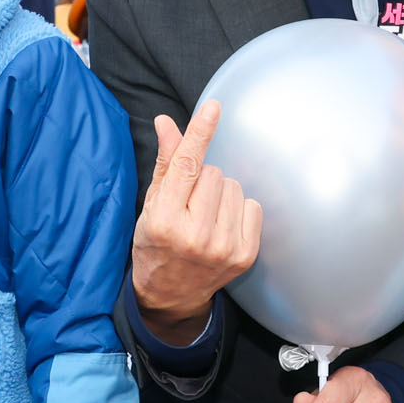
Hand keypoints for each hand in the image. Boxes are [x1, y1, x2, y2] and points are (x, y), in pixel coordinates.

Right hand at [131, 102, 262, 343]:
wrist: (170, 295)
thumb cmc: (156, 243)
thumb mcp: (151, 204)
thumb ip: (165, 163)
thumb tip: (166, 122)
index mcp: (164, 220)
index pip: (186, 166)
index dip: (199, 133)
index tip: (213, 107)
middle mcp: (194, 236)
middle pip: (214, 173)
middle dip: (202, 180)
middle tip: (189, 205)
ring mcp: (222, 248)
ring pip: (233, 187)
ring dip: (221, 194)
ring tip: (205, 217)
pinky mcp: (245, 255)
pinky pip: (252, 206)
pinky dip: (238, 210)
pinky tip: (222, 226)